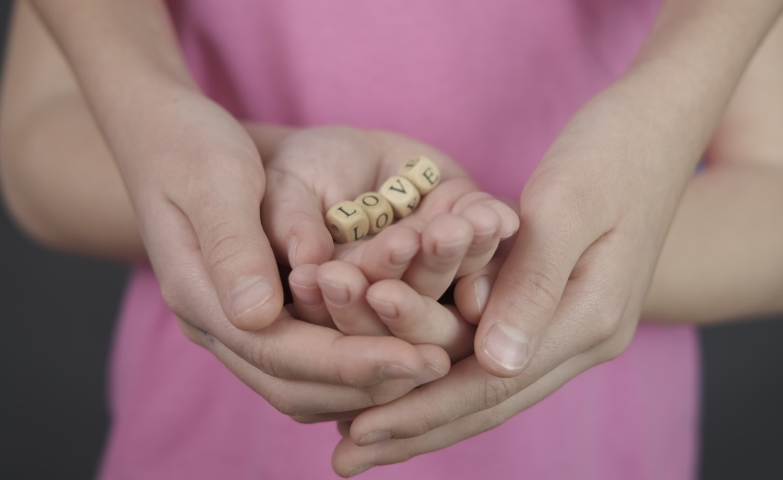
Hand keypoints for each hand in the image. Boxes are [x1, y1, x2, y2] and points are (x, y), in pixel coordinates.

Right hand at [181, 124, 517, 421]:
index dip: (352, 362)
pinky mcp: (258, 316)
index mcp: (202, 299)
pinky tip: (400, 348)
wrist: (165, 136)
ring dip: (366, 383)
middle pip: (296, 384)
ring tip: (430, 364)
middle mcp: (219, 326)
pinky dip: (354, 366)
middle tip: (438, 367)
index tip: (418, 359)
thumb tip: (258, 315)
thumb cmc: (192, 147)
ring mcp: (237, 325)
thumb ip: (235, 245)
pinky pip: (308, 362)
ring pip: (303, 386)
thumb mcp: (213, 181)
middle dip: (370, 381)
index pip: (282, 352)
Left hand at [330, 92, 700, 474]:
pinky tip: (406, 379)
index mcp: (589, 318)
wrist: (658, 127)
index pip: (492, 384)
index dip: (421, 410)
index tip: (359, 433)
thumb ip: (532, 286)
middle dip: (414, 429)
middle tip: (343, 460)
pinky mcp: (557, 309)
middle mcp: (584, 337)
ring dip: (426, 412)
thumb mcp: (569, 206)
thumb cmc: (610, 151)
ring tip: (363, 434)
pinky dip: (447, 372)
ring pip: (490, 386)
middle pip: (488, 402)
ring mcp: (573, 327)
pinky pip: (495, 354)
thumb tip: (493, 366)